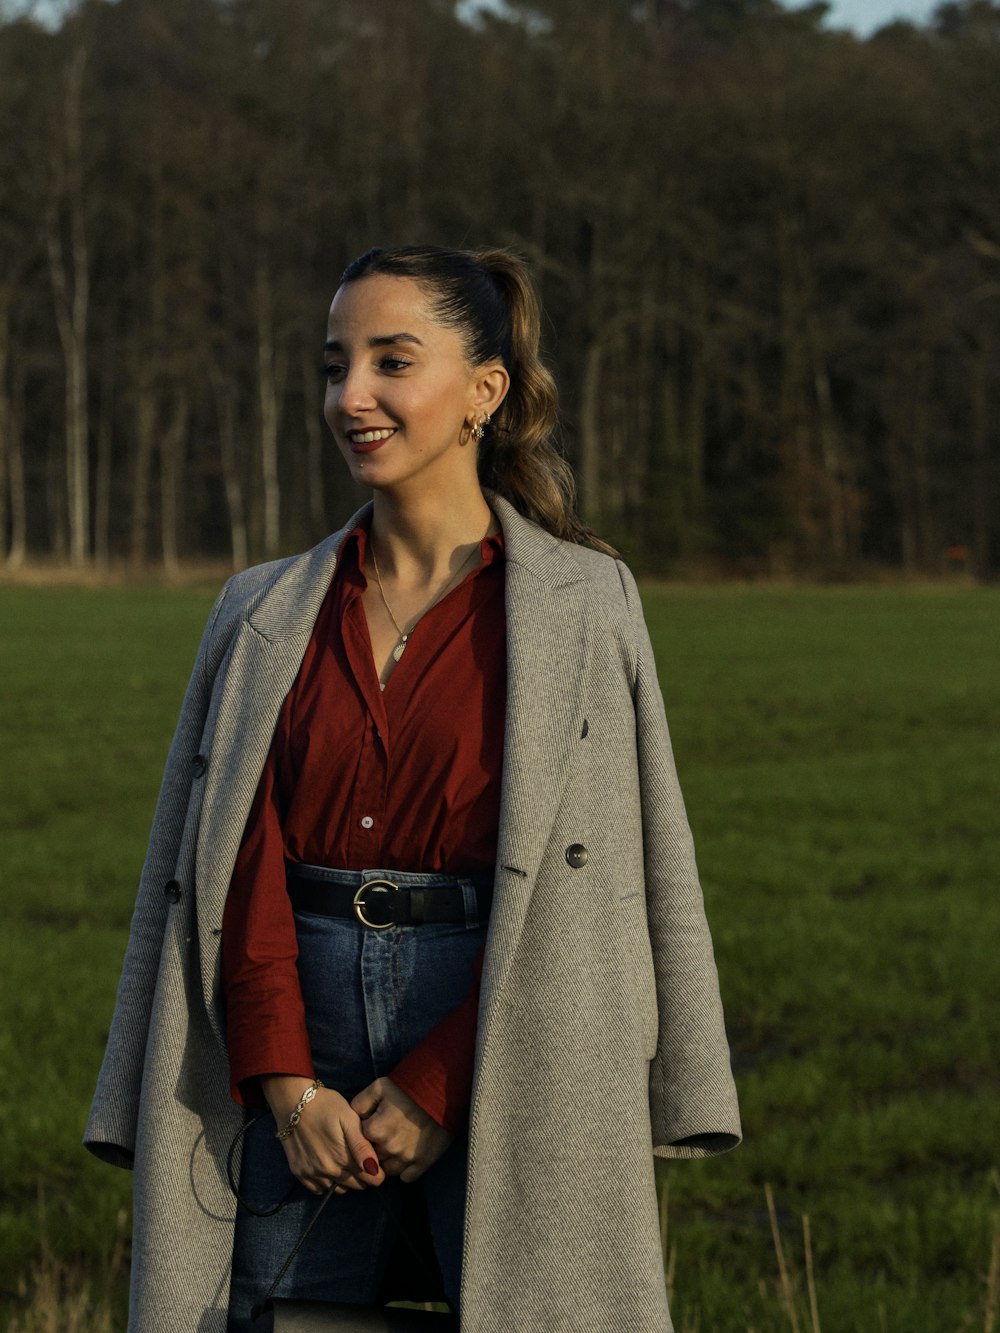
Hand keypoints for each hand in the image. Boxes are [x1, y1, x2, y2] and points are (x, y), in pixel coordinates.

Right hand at [261, 1075, 385, 1195]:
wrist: (292, 1101)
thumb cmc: (326, 1105)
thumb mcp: (348, 1118)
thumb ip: (361, 1145)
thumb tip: (373, 1169)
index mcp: (343, 1157)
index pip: (371, 1179)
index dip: (378, 1172)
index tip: (377, 1161)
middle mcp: (328, 1171)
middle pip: (356, 1186)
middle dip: (363, 1175)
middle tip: (361, 1157)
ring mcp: (312, 1174)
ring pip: (338, 1189)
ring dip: (345, 1180)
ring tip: (344, 1160)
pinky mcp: (299, 1173)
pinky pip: (318, 1189)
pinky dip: (327, 1183)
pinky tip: (328, 1166)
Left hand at [351, 1077, 451, 1182]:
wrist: (442, 1094)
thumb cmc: (409, 1089)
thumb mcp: (380, 1086)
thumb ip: (361, 1102)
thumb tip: (355, 1117)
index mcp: (375, 1129)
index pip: (359, 1140)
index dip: (366, 1132)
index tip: (376, 1123)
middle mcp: (388, 1148)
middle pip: (373, 1156)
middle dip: (377, 1147)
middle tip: (388, 1132)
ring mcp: (406, 1158)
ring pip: (388, 1169)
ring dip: (390, 1160)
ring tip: (399, 1143)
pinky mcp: (422, 1164)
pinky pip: (406, 1177)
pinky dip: (405, 1169)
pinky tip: (409, 1154)